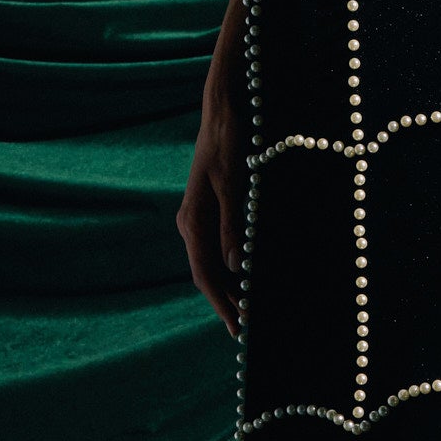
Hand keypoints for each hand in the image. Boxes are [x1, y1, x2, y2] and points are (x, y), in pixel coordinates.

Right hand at [177, 67, 242, 336]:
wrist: (223, 110)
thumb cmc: (229, 143)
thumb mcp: (234, 183)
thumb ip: (233, 226)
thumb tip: (235, 267)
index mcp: (193, 221)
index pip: (205, 275)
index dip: (222, 304)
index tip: (238, 328)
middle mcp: (191, 223)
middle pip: (207, 273)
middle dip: (226, 301)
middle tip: (247, 330)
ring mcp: (199, 216)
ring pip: (212, 262)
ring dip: (230, 286)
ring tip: (249, 310)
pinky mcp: (210, 208)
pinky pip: (218, 246)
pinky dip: (233, 266)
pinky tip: (248, 276)